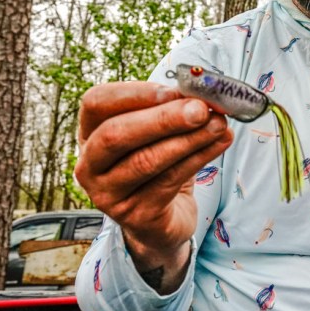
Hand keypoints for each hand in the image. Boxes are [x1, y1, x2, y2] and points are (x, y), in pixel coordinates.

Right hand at [75, 82, 232, 279]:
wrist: (163, 220)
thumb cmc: (157, 166)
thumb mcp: (156, 133)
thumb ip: (169, 111)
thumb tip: (199, 94)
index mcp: (89, 133)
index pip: (96, 103)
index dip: (134, 94)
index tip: (174, 91)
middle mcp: (90, 164)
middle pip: (116, 135)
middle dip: (163, 119)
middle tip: (200, 108)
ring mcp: (108, 194)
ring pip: (146, 160)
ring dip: (189, 139)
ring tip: (219, 124)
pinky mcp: (136, 215)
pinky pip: (169, 181)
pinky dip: (199, 158)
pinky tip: (220, 143)